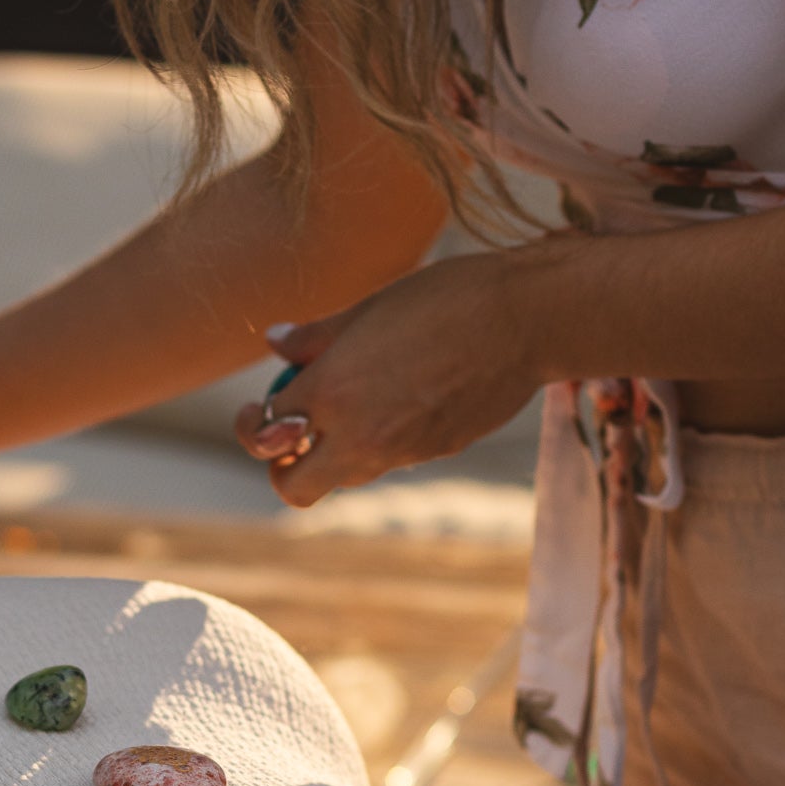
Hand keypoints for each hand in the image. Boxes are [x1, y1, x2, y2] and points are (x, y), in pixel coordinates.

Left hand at [234, 244, 560, 505]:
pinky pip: (388, 462)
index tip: (265, 401)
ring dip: (332, 455)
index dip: (258, 418)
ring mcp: (400, 451)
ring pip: (343, 478)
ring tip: (350, 405)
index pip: (267, 429)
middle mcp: (360, 433)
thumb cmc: (446, 297)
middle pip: (292, 488)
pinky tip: (400, 397)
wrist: (526, 319)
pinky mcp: (434, 453)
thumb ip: (315, 336)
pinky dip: (378, 443)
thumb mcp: (369, 307)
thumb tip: (274, 342)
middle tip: (291, 431)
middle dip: (281, 467)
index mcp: (331, 390)